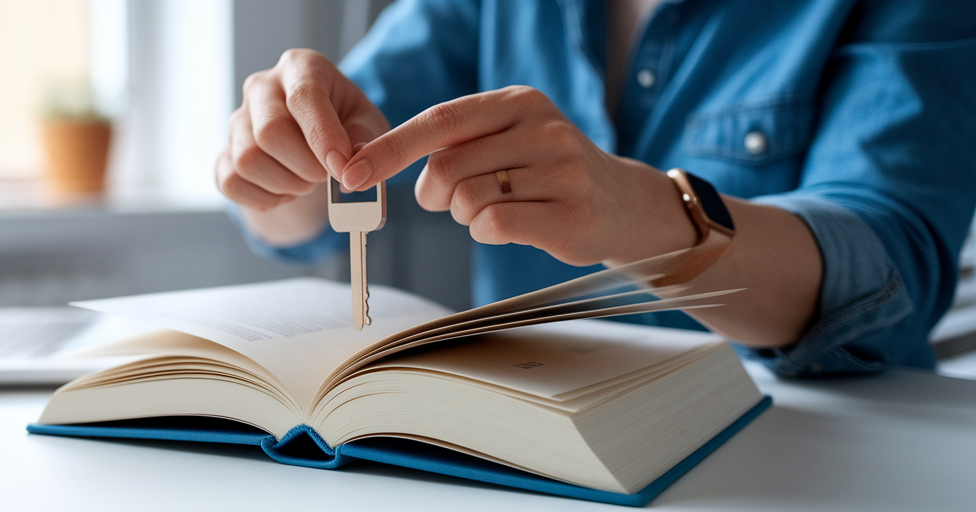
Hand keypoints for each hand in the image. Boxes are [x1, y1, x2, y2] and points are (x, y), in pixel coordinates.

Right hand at [215, 49, 390, 211]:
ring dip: (286, 185)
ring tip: (307, 181)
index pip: (304, 96)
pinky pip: (232, 183)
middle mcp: (262, 87)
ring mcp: (237, 120)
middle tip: (325, 176)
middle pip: (270, 132)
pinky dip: (264, 198)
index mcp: (301, 67)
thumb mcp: (368, 126)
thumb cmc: (347, 128)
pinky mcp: (224, 153)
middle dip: (305, 167)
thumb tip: (351, 172)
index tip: (342, 169)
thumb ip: (367, 144)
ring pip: (248, 161)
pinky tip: (284, 190)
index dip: (323, 137)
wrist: (316, 148)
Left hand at [340, 86, 693, 265]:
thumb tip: (380, 165)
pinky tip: (509, 226)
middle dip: (436, 194)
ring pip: (468, 199)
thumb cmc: (547, 172)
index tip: (351, 172)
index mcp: (518, 102)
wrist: (623, 204)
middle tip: (455, 202)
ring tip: (495, 209)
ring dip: (465, 215)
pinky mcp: (569, 212)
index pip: (439, 120)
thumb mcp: (508, 138)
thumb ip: (456, 143)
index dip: (391, 149)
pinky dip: (486, 232)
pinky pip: (494, 225)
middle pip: (447, 166)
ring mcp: (561, 169)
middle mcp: (542, 128)